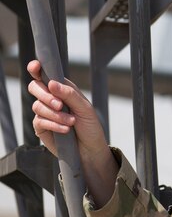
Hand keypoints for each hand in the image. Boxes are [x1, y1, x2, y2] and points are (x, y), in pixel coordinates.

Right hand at [27, 60, 116, 205]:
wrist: (90, 150)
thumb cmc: (90, 127)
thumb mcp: (85, 109)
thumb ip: (70, 94)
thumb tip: (52, 83)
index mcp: (63, 89)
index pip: (46, 75)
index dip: (37, 69)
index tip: (35, 67)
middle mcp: (52, 99)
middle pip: (35, 87)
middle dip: (46, 96)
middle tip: (60, 105)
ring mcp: (45, 113)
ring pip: (37, 106)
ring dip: (55, 115)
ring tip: (71, 122)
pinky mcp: (41, 127)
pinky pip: (39, 121)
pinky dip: (53, 124)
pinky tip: (65, 130)